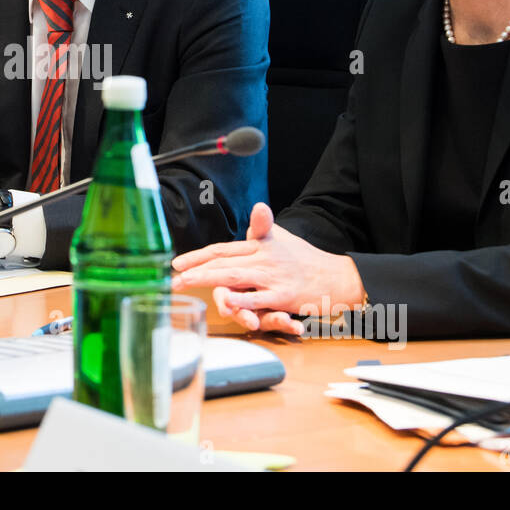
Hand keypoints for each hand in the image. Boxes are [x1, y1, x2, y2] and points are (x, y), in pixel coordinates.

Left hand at [171, 202, 363, 333]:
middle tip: (173, 279)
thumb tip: (257, 208)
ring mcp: (272, 277)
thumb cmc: (305, 259)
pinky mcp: (284, 296)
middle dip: (195, 270)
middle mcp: (262, 259)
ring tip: (186, 284)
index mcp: (259, 246)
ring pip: (234, 277)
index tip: (176, 263)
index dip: (197, 255)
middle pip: (222, 263)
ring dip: (207, 280)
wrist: (337, 277)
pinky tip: (225, 302)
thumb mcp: (282, 239)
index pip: (221, 249)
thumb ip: (263, 228)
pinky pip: (258, 299)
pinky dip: (242, 301)